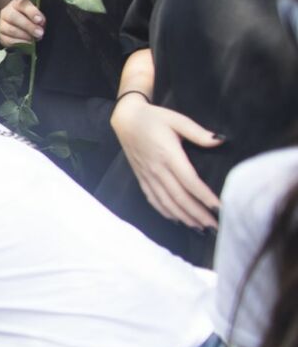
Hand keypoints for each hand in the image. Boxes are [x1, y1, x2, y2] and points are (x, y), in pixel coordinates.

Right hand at [0, 0, 45, 45]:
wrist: (20, 28)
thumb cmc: (31, 19)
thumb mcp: (37, 15)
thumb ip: (39, 17)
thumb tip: (40, 24)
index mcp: (17, 4)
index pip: (22, 4)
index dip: (32, 12)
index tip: (40, 20)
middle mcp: (6, 12)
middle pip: (14, 17)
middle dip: (28, 26)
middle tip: (40, 33)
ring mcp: (2, 24)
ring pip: (10, 30)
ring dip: (24, 36)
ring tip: (34, 39)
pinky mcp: (1, 36)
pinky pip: (8, 40)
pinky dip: (20, 43)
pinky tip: (27, 44)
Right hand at [111, 94, 222, 228]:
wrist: (125, 119)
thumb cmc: (154, 118)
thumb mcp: (178, 120)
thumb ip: (199, 132)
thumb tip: (220, 141)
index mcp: (168, 155)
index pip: (190, 182)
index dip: (205, 197)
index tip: (221, 209)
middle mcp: (157, 169)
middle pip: (179, 198)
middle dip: (198, 214)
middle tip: (216, 227)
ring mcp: (147, 176)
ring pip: (167, 203)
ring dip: (184, 217)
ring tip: (201, 228)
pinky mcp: (141, 178)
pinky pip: (153, 200)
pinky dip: (166, 212)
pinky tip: (178, 220)